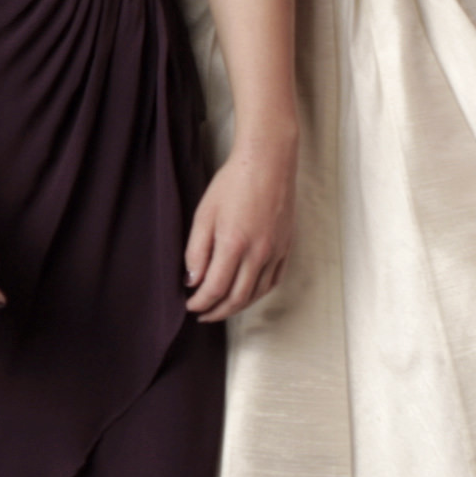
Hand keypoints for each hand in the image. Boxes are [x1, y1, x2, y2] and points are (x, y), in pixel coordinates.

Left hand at [182, 134, 291, 319]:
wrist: (267, 162)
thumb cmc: (233, 183)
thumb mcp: (204, 214)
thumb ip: (196, 251)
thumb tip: (192, 281)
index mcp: (235, 244)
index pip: (214, 289)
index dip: (199, 302)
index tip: (189, 304)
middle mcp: (259, 253)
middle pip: (237, 298)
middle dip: (216, 311)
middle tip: (201, 314)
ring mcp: (276, 252)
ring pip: (256, 294)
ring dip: (237, 307)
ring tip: (220, 308)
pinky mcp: (286, 247)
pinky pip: (273, 281)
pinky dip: (258, 294)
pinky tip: (246, 294)